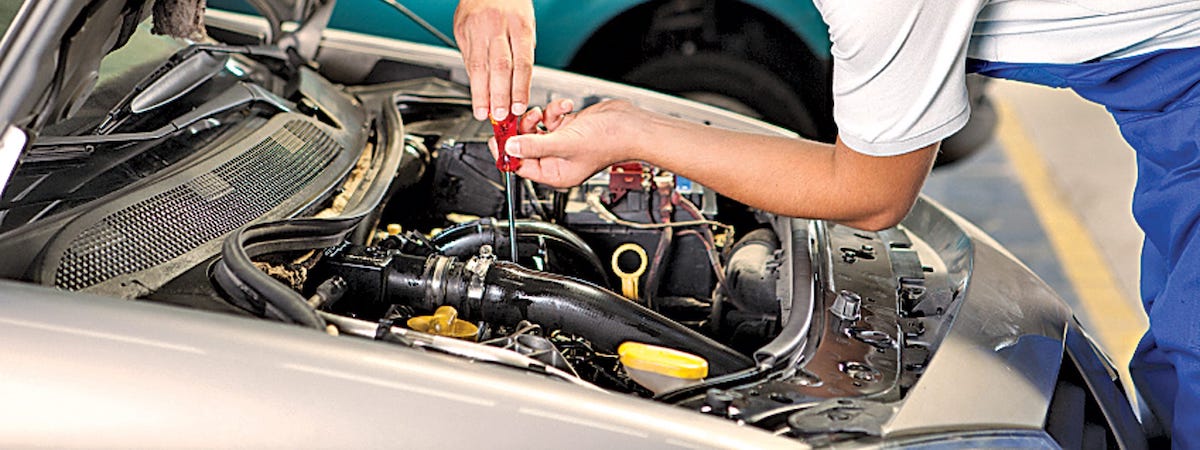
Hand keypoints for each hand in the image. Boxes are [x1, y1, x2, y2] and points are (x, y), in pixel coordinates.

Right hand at [454, 0, 534, 121]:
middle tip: (499, 115)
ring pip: (478, 66)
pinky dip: (472, 79)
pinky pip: (467, 59)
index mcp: (519, 24)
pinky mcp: (461, 30)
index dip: (519, 88)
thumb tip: (518, 87)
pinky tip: (476, 93)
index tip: (518, 107)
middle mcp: (497, 26)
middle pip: (499, 67)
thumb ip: (522, 53)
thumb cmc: (511, 4)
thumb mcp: (526, 25)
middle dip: (499, 95)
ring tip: (483, 112)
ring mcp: (476, 28)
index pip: (521, 63)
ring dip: (481, 93)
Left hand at [490, 99, 643, 187]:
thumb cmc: (610, 141)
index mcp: (555, 173)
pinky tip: (565, 108)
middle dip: (523, 129)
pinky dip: (554, 110)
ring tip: (545, 112)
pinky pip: (551, 118)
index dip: (507, 151)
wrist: (633, 125)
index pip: (520, 166)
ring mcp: (564, 143)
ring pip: (537, 129)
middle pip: (526, 145)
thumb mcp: (565, 143)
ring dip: (539, 117)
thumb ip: (535, 146)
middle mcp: (558, 160)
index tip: (497, 136)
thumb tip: (510, 148)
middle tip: (520, 117)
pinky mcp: (570, 128)